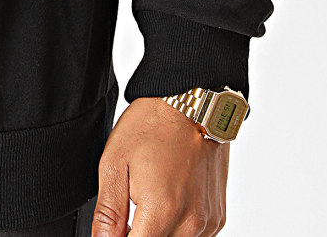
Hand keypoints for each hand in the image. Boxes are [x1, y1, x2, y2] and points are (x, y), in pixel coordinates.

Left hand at [91, 97, 228, 236]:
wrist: (191, 102)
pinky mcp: (217, 217)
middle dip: (138, 234)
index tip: (114, 228)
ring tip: (147, 198)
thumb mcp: (114, 163)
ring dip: (157, 232)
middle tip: (128, 210)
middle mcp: (191, 223)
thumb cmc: (152, 125)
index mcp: (162, 211)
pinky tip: (166, 201)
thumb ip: (108, 213)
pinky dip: (176, 228)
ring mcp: (208, 222)